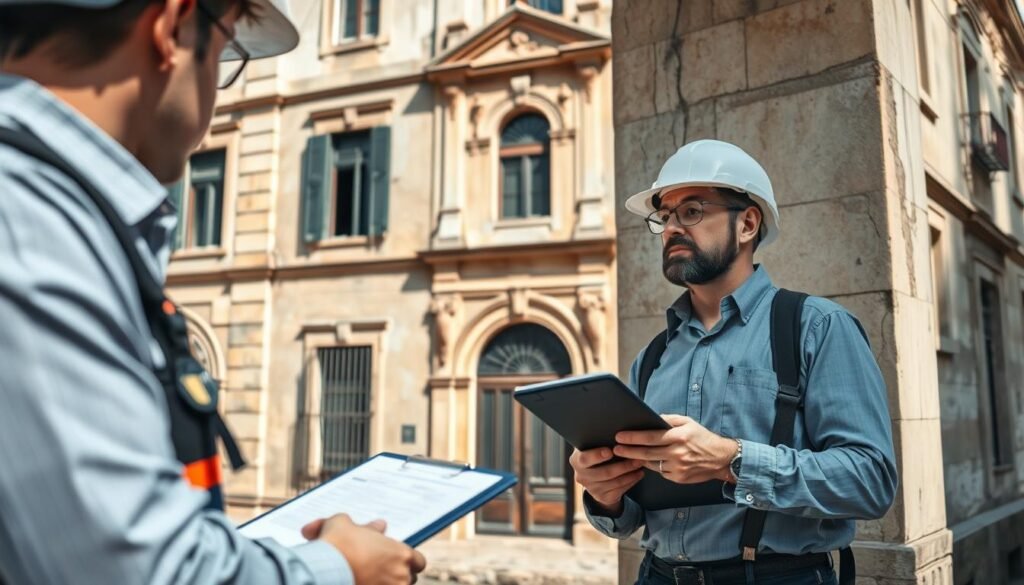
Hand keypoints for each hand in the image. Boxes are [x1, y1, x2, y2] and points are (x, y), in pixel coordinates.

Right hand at [302, 514, 426, 584]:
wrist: (322, 568)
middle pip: (409, 579)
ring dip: (387, 584)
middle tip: (382, 572)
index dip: (407, 562)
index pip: (418, 561)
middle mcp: (401, 575)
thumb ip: (368, 526)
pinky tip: (356, 583)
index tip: (395, 562)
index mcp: (402, 554)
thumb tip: (380, 525)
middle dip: (397, 576)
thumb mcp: (347, 525)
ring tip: (370, 579)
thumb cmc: (337, 543)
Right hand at [568, 447, 644, 514]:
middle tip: (637, 457)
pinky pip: (620, 489)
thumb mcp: (592, 447)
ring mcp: (592, 489)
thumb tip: (613, 430)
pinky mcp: (602, 497)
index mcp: (576, 461)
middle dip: (623, 465)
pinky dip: (631, 481)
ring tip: (640, 463)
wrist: (595, 477)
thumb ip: (597, 441)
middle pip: (604, 472)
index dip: (597, 456)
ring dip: (630, 472)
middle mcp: (581, 476)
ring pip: (615, 482)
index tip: (610, 451)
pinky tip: (638, 474)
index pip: (584, 459)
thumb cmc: (597, 454)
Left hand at [613, 415, 736, 484]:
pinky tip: (646, 461)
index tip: (619, 436)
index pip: (650, 437)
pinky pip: (660, 472)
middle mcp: (678, 453)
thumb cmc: (702, 438)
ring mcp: (678, 468)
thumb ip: (668, 419)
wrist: (721, 458)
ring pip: (651, 464)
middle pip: (646, 452)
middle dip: (628, 450)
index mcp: (679, 437)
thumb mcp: (687, 422)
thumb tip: (651, 418)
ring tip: (626, 454)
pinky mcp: (679, 478)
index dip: (633, 437)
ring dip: (637, 459)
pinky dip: (653, 466)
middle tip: (615, 448)